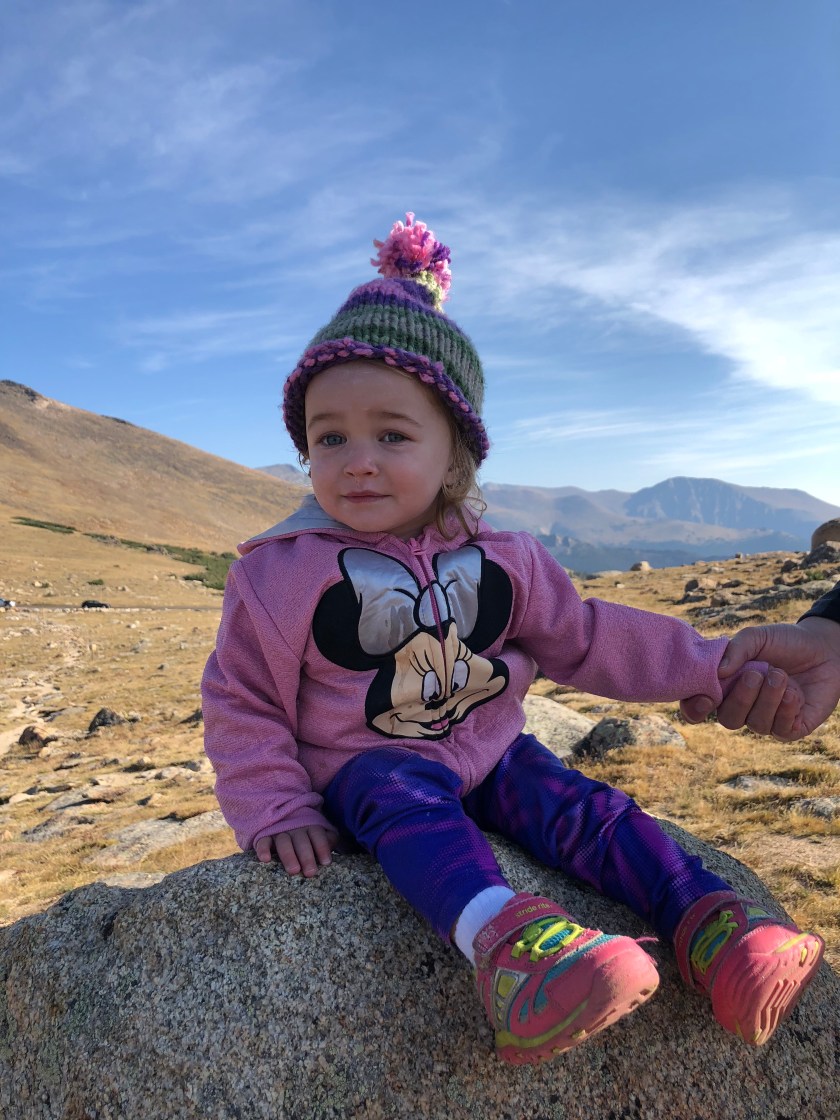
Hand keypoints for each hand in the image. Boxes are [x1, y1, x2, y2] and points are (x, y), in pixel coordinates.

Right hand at [254, 825, 338, 876]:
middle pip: (301, 841)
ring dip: (288, 856)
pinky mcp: (265, 836)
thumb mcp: (321, 832)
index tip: (326, 862)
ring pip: (283, 842)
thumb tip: (330, 848)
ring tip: (294, 870)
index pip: (317, 834)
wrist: (285, 816)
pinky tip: (265, 859)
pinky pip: (263, 841)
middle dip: (306, 856)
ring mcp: (279, 831)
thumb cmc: (307, 833)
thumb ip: (329, 839)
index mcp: (310, 826)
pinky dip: (263, 849)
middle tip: (310, 872)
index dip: (322, 847)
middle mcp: (295, 828)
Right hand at [681, 618, 839, 739]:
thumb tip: (719, 672)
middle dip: (740, 699)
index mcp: (726, 686)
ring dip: (767, 699)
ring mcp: (767, 719)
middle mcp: (743, 707)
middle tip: (755, 674)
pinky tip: (794, 693)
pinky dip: (785, 710)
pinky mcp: (791, 728)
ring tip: (780, 675)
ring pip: (756, 724)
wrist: (825, 649)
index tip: (706, 696)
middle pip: (728, 719)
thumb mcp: (757, 637)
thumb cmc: (785, 642)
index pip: (698, 707)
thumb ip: (736, 649)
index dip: (694, 708)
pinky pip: (780, 730)